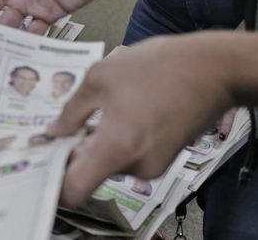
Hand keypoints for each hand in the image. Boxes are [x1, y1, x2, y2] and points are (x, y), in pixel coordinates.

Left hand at [46, 33, 234, 206]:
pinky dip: (120, 138)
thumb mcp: (100, 77)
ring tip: (102, 107)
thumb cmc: (159, 67)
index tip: (44, 162)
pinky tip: (123, 109)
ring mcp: (153, 165)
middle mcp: (136, 166)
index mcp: (116, 148)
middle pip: (92, 172)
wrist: (213, 69)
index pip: (74, 190)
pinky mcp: (165, 157)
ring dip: (100, 141)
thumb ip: (71, 111)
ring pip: (111, 162)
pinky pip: (130, 155)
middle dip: (77, 150)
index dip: (54, 181)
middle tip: (66, 124)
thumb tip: (54, 132)